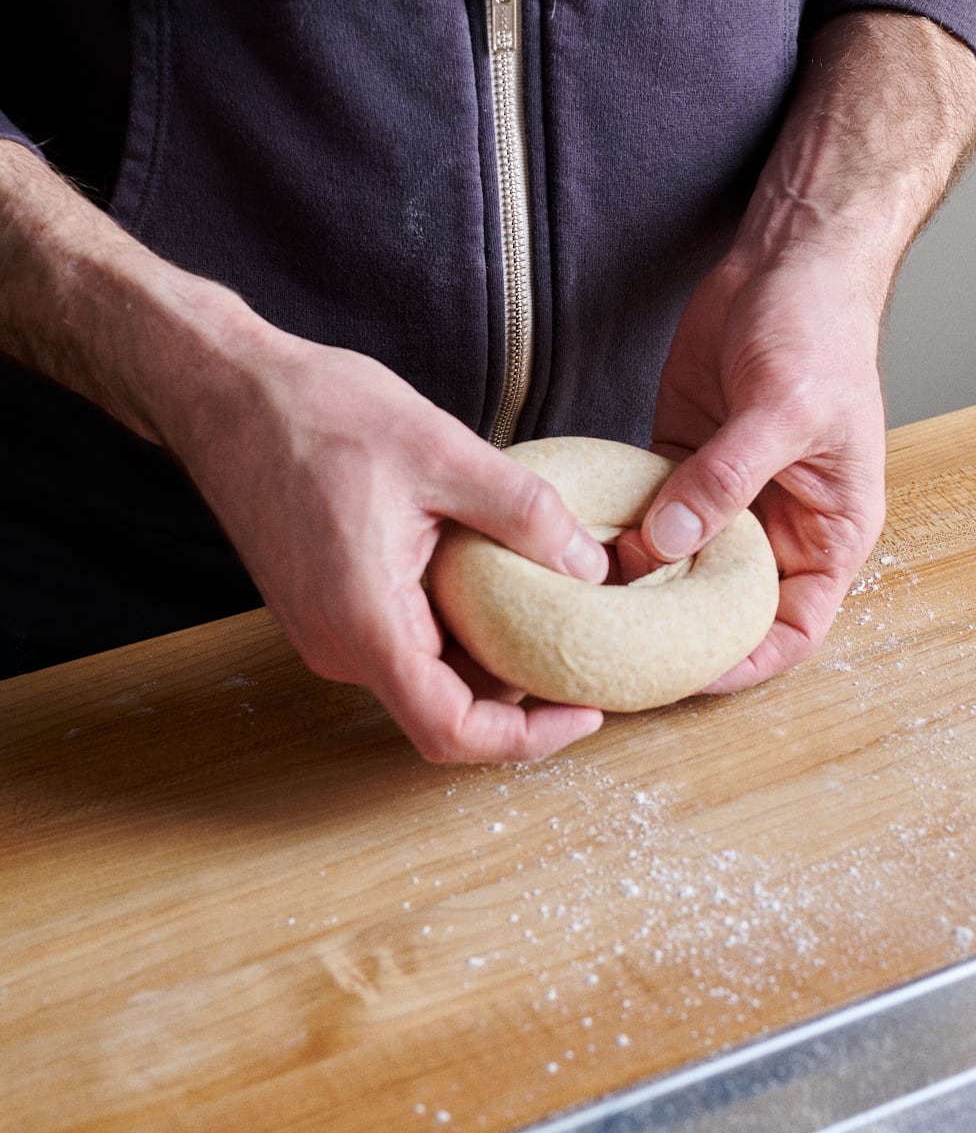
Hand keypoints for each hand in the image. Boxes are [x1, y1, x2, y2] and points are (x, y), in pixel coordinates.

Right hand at [160, 325, 609, 761]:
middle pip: (445, 706)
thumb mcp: (442, 451)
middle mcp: (338, 645)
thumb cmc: (316, 414)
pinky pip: (401, 640)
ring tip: (549, 606)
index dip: (525, 738)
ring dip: (486, 652)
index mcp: (364, 622)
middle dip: (520, 689)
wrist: (227, 393)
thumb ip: (524, 513)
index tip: (582, 713)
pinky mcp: (324, 607)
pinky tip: (490, 578)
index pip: (450, 731)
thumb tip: (591, 568)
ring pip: (425, 673)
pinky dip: (452, 625)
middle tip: (585, 646)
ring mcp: (326, 630)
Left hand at [621, 247, 887, 690]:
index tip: (691, 677)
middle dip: (676, 635)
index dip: (747, 662)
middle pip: (726, 607)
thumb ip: (726, 478)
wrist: (788, 259)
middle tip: (614, 653)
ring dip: (638, 587)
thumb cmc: (820, 330)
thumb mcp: (782, 409)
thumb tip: (669, 542)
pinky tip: (576, 545)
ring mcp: (725, 493)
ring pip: (679, 566)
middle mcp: (778, 523)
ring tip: (582, 609)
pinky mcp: (682, 459)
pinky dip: (616, 532)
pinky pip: (648, 513)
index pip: (795, 627)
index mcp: (829, 528)